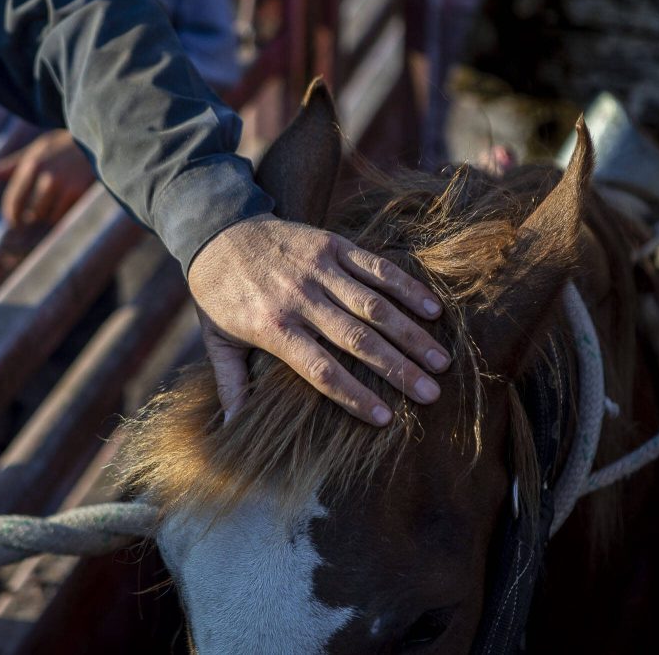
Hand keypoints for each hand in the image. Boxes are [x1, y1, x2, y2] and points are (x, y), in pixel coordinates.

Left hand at [0, 129, 95, 226]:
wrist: (96, 141)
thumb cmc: (64, 145)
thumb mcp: (38, 149)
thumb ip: (13, 164)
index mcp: (32, 163)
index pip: (14, 198)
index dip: (11, 214)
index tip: (12, 222)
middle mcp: (46, 175)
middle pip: (31, 212)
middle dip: (30, 217)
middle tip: (32, 218)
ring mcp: (64, 185)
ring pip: (48, 216)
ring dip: (47, 215)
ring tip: (51, 206)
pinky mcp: (79, 193)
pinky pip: (64, 215)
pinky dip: (61, 214)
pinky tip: (65, 205)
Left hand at [188, 214, 449, 425]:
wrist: (217, 228)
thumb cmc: (219, 295)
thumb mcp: (217, 341)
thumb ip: (231, 385)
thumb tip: (234, 429)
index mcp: (273, 328)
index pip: (321, 370)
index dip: (354, 395)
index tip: (386, 418)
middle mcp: (300, 299)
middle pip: (357, 341)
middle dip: (398, 370)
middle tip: (431, 395)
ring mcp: (319, 268)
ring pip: (374, 305)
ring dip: (411, 334)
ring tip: (441, 361)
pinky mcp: (332, 244)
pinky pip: (375, 267)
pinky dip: (406, 287)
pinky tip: (433, 309)